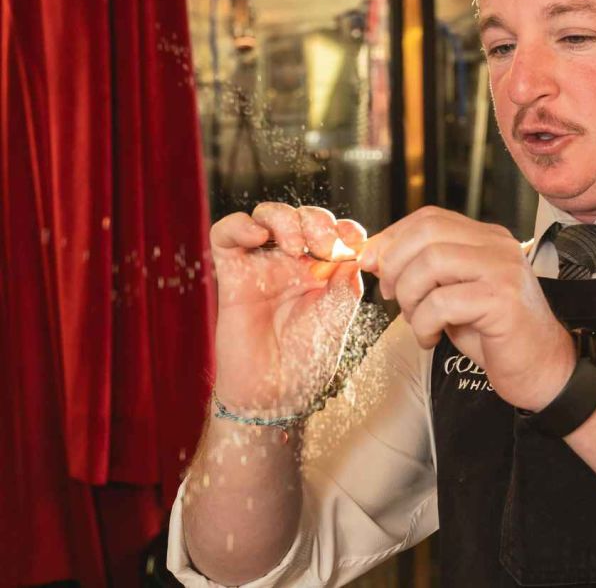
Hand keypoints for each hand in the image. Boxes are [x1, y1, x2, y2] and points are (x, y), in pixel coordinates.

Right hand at [209, 203, 364, 413]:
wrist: (275, 393)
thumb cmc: (307, 359)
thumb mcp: (338, 316)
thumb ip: (346, 280)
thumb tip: (356, 249)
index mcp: (322, 270)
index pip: (333, 230)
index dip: (345, 228)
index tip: (355, 240)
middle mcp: (293, 263)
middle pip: (302, 216)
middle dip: (316, 222)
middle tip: (324, 247)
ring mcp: (262, 266)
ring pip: (266, 215)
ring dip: (284, 219)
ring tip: (294, 245)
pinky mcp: (232, 273)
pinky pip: (226, 234)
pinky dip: (240, 225)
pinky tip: (258, 237)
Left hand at [358, 206, 573, 410]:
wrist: (542, 370)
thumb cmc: (496, 335)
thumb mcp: (454, 294)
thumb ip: (424, 271)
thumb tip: (375, 257)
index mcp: (486, 239)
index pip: (429, 218)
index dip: (392, 238)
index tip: (371, 263)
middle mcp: (498, 246)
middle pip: (427, 232)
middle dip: (395, 264)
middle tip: (392, 296)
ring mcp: (503, 270)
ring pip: (430, 263)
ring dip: (409, 297)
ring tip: (418, 321)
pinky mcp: (503, 300)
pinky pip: (442, 302)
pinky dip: (424, 324)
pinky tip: (432, 337)